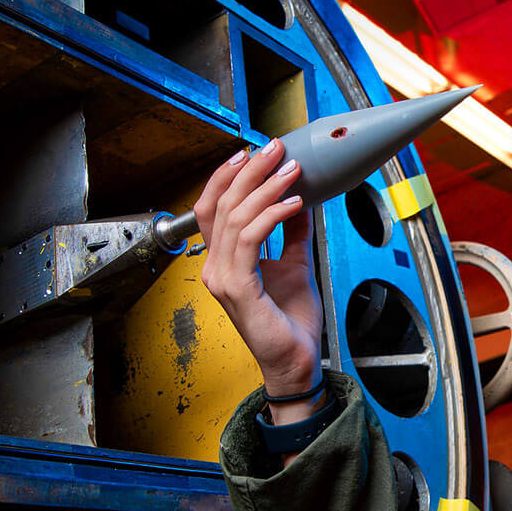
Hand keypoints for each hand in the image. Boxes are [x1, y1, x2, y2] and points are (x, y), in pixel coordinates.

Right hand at [194, 138, 324, 419]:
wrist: (296, 361)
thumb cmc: (290, 321)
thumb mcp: (295, 264)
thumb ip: (292, 233)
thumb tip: (298, 199)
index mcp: (223, 261)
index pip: (212, 208)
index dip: (227, 177)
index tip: (251, 152)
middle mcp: (215, 267)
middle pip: (222, 205)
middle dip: (250, 171)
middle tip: (275, 149)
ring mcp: (222, 278)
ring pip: (235, 217)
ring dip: (266, 188)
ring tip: (291, 171)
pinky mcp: (238, 289)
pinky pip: (249, 240)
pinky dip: (272, 215)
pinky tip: (294, 203)